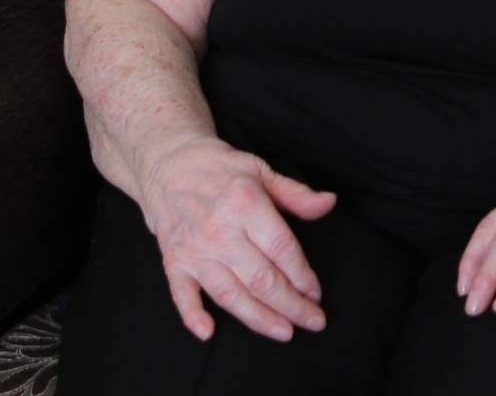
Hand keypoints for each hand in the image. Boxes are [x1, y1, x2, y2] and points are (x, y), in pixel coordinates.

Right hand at [137, 136, 337, 341]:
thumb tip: (328, 203)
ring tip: (283, 332)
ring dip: (258, 318)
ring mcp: (195, 249)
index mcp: (245, 204)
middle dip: (291, 305)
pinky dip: (192, 316)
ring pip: (230, 294)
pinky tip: (208, 332)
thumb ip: (295, 193)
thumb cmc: (218, 167)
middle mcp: (220, 231)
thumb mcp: (261, 170)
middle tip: (312, 321)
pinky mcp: (174, 261)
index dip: (303, 276)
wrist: (166, 162)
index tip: (316, 293)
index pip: (282, 250)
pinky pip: (182, 295)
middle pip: (261, 279)